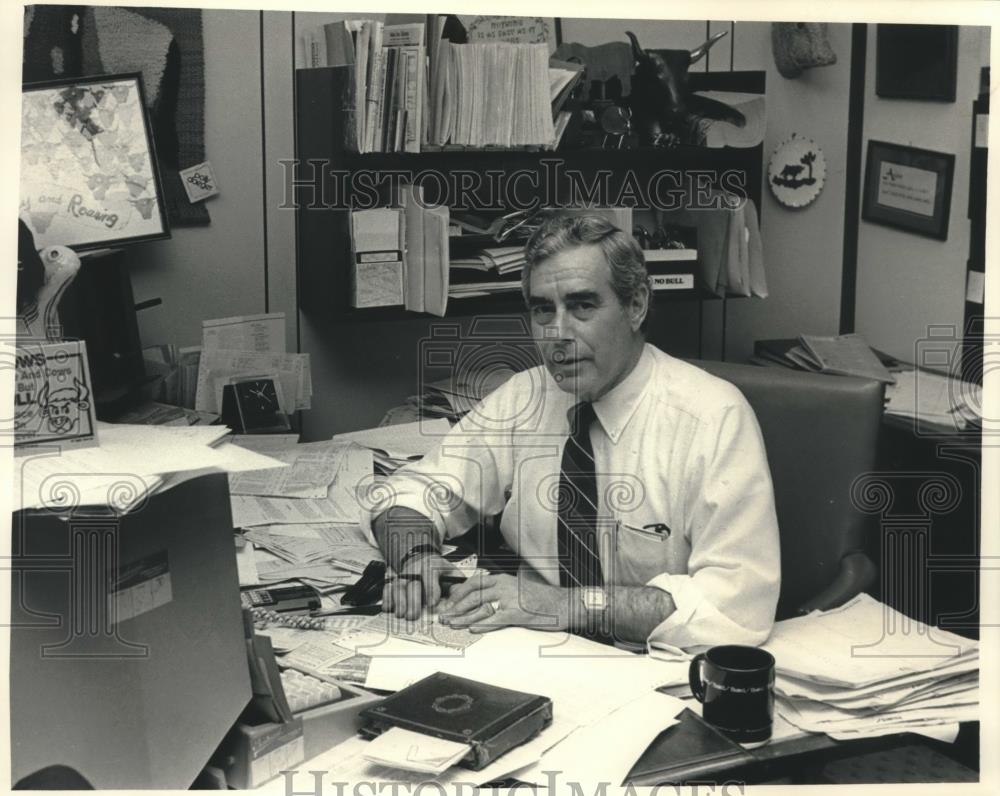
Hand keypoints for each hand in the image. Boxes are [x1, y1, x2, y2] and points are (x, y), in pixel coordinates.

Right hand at [382, 554, 458, 619]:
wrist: (421, 557)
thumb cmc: (437, 569)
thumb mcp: (450, 572)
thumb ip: (456, 584)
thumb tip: (459, 597)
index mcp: (431, 565)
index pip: (430, 575)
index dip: (431, 589)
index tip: (432, 603)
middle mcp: (415, 568)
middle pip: (412, 583)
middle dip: (412, 601)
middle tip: (413, 616)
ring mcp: (403, 574)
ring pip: (398, 586)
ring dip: (398, 601)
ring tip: (401, 614)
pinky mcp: (393, 579)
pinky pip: (387, 587)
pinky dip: (387, 597)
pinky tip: (388, 608)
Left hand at [438, 572, 568, 632]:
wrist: (562, 604)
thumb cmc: (540, 600)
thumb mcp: (516, 590)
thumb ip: (497, 593)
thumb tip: (477, 601)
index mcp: (502, 579)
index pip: (473, 584)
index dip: (457, 594)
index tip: (448, 604)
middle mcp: (504, 586)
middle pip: (472, 597)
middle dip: (455, 608)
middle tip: (444, 617)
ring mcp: (510, 599)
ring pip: (480, 608)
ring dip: (463, 618)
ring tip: (452, 625)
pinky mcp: (517, 613)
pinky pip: (495, 620)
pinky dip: (483, 625)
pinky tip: (473, 629)